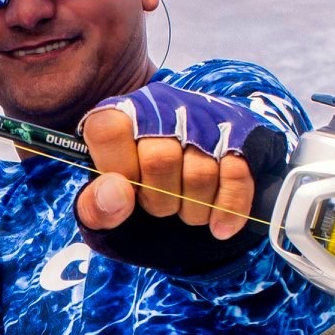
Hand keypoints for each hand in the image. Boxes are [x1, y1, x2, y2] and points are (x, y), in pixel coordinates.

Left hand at [74, 84, 284, 239]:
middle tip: (160, 207)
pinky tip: (220, 227)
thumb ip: (95, 206)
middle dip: (159, 200)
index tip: (127, 191)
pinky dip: (230, 208)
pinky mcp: (239, 132)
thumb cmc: (135, 195)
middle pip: (159, 159)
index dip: (118, 170)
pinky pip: (237, 172)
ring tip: (186, 212)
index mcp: (118, 115)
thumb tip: (117, 195)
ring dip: (194, 209)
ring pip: (201, 171)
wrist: (181, 181)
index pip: (108, 131)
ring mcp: (203, 117)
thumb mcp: (103, 208)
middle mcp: (161, 107)